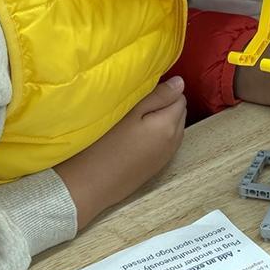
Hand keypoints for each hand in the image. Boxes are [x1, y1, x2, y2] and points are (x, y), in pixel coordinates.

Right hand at [53, 76, 186, 228]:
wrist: (89, 186)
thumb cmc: (105, 144)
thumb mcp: (130, 112)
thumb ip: (158, 96)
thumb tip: (180, 83)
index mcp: (169, 125)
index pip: (180, 96)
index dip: (163, 91)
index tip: (143, 92)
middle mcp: (174, 142)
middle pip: (179, 113)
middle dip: (165, 105)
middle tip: (137, 105)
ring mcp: (165, 157)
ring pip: (173, 129)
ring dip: (161, 121)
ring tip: (135, 120)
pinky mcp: (155, 168)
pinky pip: (165, 144)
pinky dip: (157, 136)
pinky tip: (136, 137)